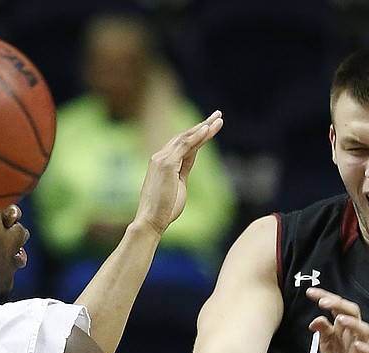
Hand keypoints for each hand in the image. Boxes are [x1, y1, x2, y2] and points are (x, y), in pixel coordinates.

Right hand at [134, 111, 222, 235]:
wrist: (150, 221)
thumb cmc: (164, 210)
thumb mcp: (178, 186)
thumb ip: (183, 170)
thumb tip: (189, 160)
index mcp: (162, 163)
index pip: (183, 144)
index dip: (198, 134)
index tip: (210, 126)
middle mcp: (160, 157)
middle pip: (184, 136)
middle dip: (202, 125)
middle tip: (218, 114)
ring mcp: (162, 159)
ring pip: (186, 138)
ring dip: (203, 127)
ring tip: (218, 118)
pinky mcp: (167, 164)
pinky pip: (184, 146)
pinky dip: (196, 136)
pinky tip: (207, 129)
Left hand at [306, 287, 368, 352]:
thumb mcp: (327, 344)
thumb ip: (322, 330)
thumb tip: (314, 320)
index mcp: (343, 326)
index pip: (336, 306)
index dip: (324, 297)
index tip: (309, 292)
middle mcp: (354, 333)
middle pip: (353, 311)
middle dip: (338, 304)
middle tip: (322, 302)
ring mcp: (362, 346)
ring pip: (364, 329)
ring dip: (353, 323)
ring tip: (339, 319)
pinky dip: (365, 348)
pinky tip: (357, 346)